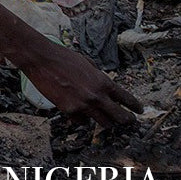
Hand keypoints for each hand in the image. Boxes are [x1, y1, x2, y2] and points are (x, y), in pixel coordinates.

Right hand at [21, 39, 141, 126]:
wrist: (41, 59)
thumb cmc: (62, 56)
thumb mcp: (86, 62)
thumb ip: (97, 75)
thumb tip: (102, 84)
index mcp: (103, 81)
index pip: (126, 98)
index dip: (135, 106)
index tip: (139, 111)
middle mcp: (96, 96)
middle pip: (120, 117)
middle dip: (127, 120)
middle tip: (129, 121)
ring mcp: (83, 105)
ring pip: (103, 123)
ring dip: (106, 121)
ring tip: (106, 120)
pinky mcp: (70, 111)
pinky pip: (82, 121)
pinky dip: (83, 119)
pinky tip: (81, 114)